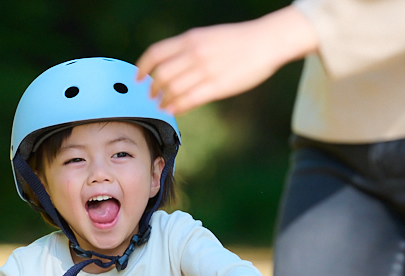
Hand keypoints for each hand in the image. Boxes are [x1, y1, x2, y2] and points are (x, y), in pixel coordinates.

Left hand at [135, 6, 317, 114]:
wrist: (267, 41)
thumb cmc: (239, 41)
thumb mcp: (209, 37)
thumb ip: (189, 48)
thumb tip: (171, 64)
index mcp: (191, 39)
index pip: (156, 53)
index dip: (142, 68)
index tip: (137, 77)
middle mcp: (195, 53)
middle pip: (161, 75)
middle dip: (152, 88)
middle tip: (152, 96)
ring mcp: (205, 70)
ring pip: (173, 89)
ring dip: (164, 100)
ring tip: (163, 105)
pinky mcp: (217, 86)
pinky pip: (189, 100)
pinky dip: (177, 106)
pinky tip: (173, 110)